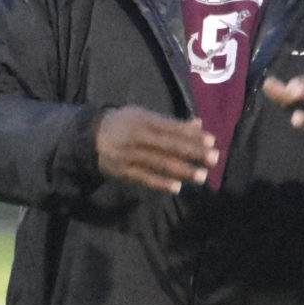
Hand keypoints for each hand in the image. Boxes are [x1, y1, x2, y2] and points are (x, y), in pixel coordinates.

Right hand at [95, 106, 218, 193]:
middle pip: (169, 146)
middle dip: (193, 152)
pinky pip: (144, 177)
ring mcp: (130, 155)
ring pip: (159, 163)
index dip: (191, 135)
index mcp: (144, 121)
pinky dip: (160, 183)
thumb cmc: (124, 124)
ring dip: (182, 170)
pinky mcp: (124, 170)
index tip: (211, 141)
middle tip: (214, 158)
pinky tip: (177, 187)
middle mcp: (138, 137)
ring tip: (201, 176)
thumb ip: (171, 123)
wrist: (89, 137)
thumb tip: (199, 125)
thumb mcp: (144, 116)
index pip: (172, 128)